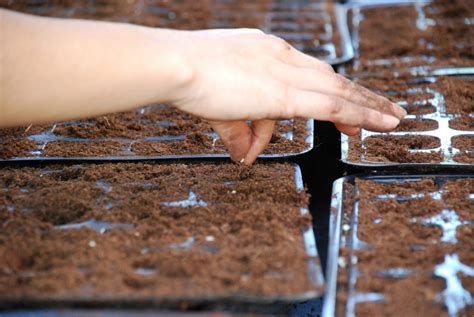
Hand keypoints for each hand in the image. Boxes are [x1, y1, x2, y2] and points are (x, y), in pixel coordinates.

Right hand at [169, 29, 405, 163]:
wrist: (175, 65)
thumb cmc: (187, 77)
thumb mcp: (218, 106)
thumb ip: (239, 132)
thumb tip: (245, 156)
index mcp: (266, 52)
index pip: (307, 73)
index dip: (329, 89)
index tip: (342, 106)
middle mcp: (281, 56)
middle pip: (330, 78)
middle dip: (357, 97)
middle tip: (381, 112)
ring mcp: (286, 72)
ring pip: (340, 90)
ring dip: (369, 105)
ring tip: (393, 119)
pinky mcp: (286, 94)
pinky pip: (333, 105)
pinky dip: (362, 114)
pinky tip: (382, 123)